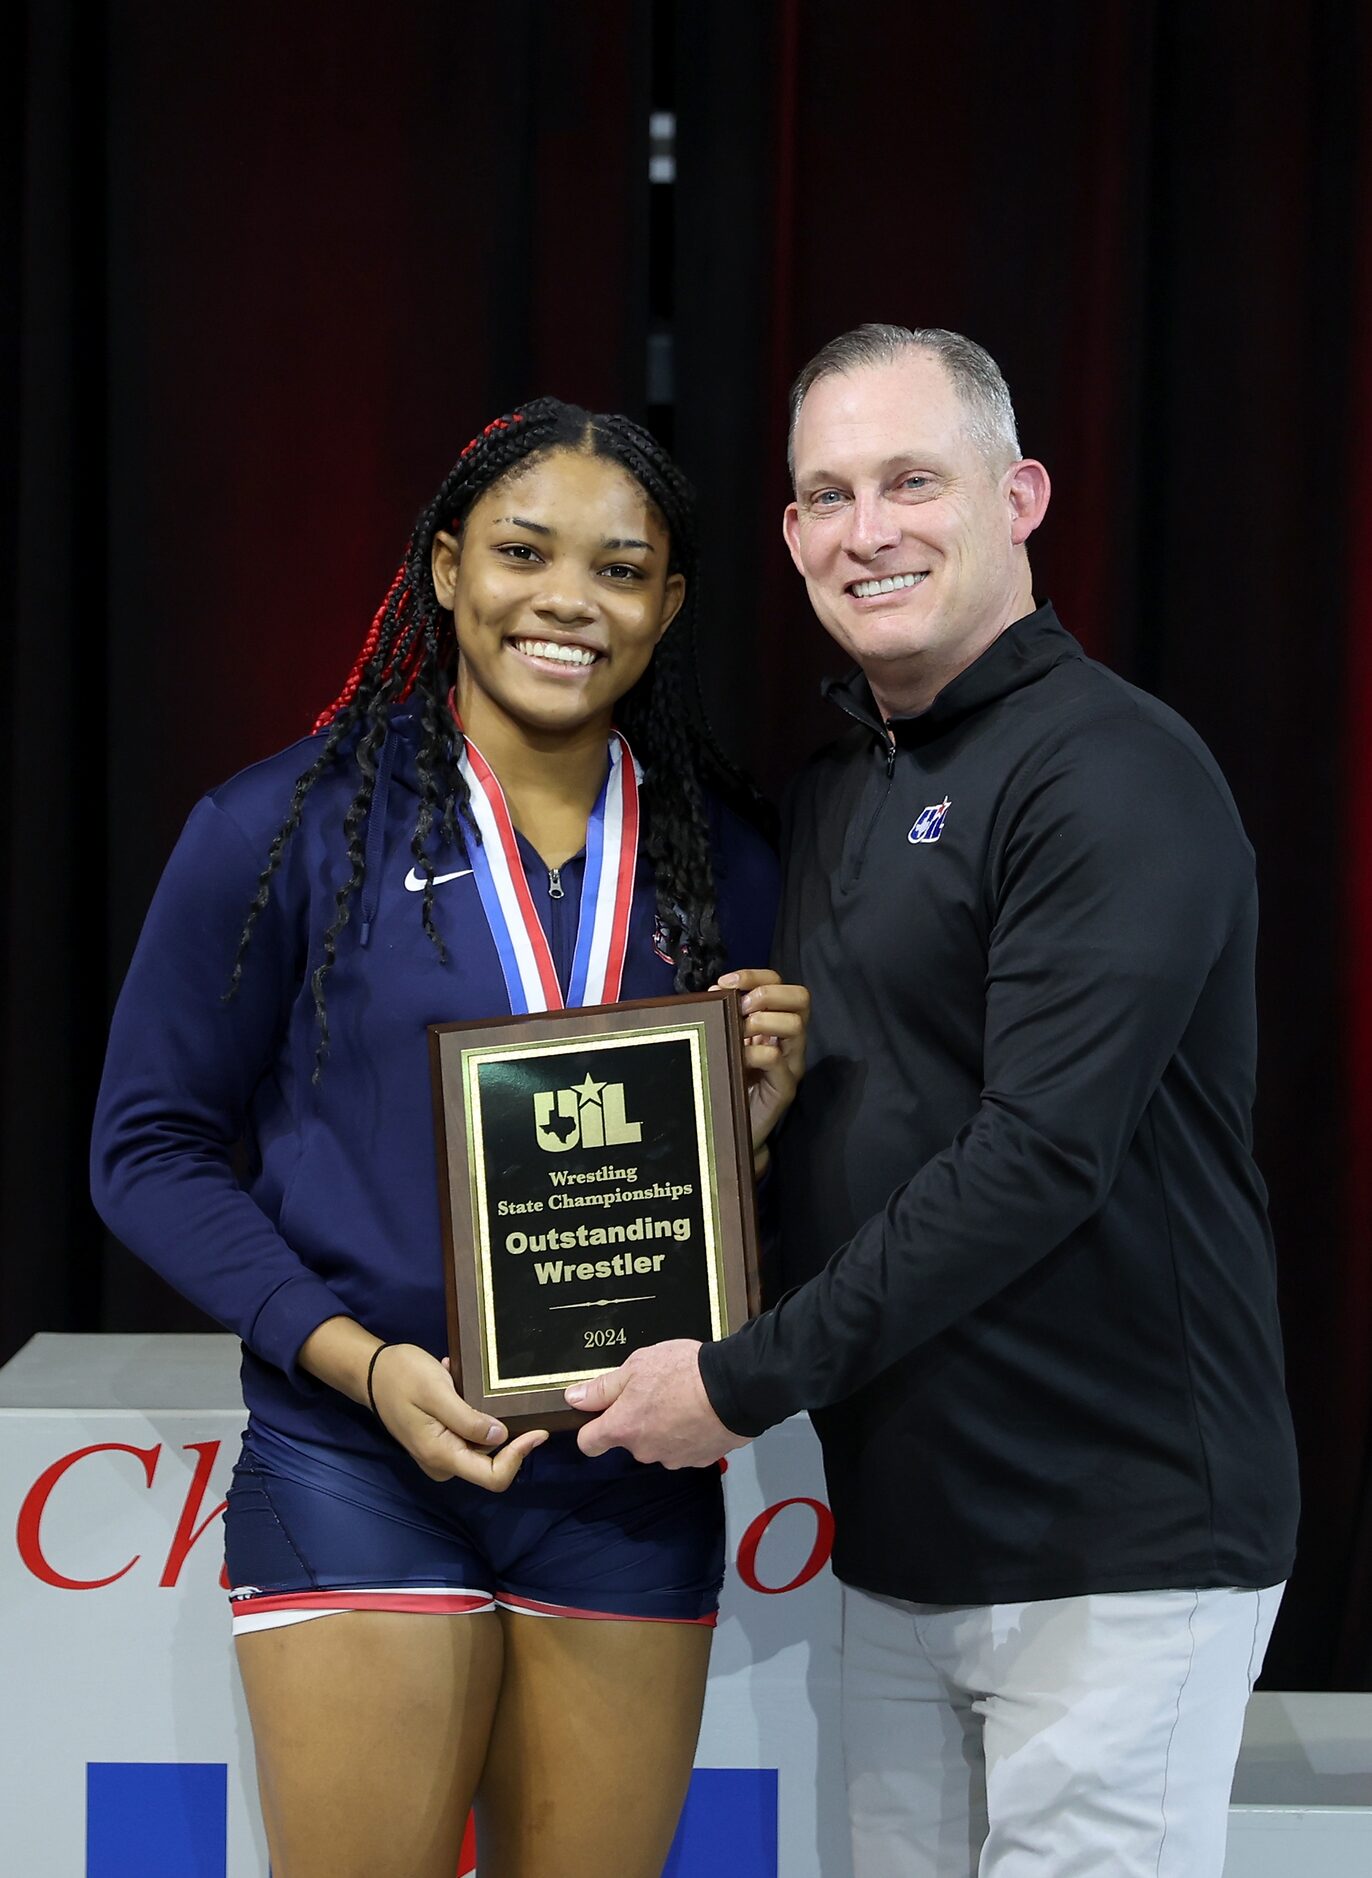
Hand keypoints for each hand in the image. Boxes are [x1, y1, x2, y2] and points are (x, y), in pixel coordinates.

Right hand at [371, 1344, 547, 1488]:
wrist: (372, 1372)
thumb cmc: (402, 1377)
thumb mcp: (437, 1392)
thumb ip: (468, 1419)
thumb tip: (501, 1437)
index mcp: (442, 1455)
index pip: (493, 1477)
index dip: (519, 1457)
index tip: (537, 1430)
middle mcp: (443, 1463)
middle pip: (491, 1463)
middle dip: (505, 1433)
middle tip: (500, 1396)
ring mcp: (441, 1454)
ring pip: (482, 1447)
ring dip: (485, 1417)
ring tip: (468, 1385)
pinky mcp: (440, 1442)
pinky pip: (469, 1435)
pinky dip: (472, 1413)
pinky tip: (458, 1385)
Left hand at [566, 1339, 749, 1468]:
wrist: (735, 1388)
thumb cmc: (683, 1372)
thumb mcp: (636, 1366)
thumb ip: (603, 1387)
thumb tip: (574, 1398)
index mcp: (623, 1427)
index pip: (589, 1444)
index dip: (591, 1429)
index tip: (602, 1415)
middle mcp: (644, 1451)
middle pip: (628, 1440)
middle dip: (637, 1421)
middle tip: (655, 1392)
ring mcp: (672, 1459)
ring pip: (657, 1445)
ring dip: (663, 1428)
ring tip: (681, 1400)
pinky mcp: (698, 1460)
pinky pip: (684, 1449)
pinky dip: (687, 1434)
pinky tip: (698, 1413)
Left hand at [714, 969, 809, 1163]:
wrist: (727, 1130)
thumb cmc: (724, 1081)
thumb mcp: (723, 1040)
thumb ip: (723, 1015)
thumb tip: (716, 991)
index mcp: (775, 1023)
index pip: (779, 982)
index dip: (754, 975)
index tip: (725, 984)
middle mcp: (789, 1040)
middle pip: (801, 997)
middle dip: (767, 993)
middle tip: (740, 1009)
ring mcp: (790, 1064)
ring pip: (795, 1025)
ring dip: (762, 1020)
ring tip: (738, 1033)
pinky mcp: (784, 1088)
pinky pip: (776, 1059)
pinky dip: (754, 1052)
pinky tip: (737, 1057)